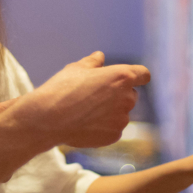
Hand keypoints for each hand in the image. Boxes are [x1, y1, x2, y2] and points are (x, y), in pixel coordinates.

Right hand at [22, 51, 150, 147]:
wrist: (48, 119)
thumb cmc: (62, 89)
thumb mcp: (76, 69)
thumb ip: (93, 62)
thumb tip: (100, 56)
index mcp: (122, 77)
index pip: (143, 74)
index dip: (137, 75)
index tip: (129, 78)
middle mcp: (127, 98)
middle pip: (131, 94)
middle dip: (118, 94)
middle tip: (95, 96)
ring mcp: (122, 119)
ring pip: (122, 113)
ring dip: (111, 111)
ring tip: (86, 111)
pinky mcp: (115, 135)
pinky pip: (113, 128)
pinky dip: (104, 126)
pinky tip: (85, 124)